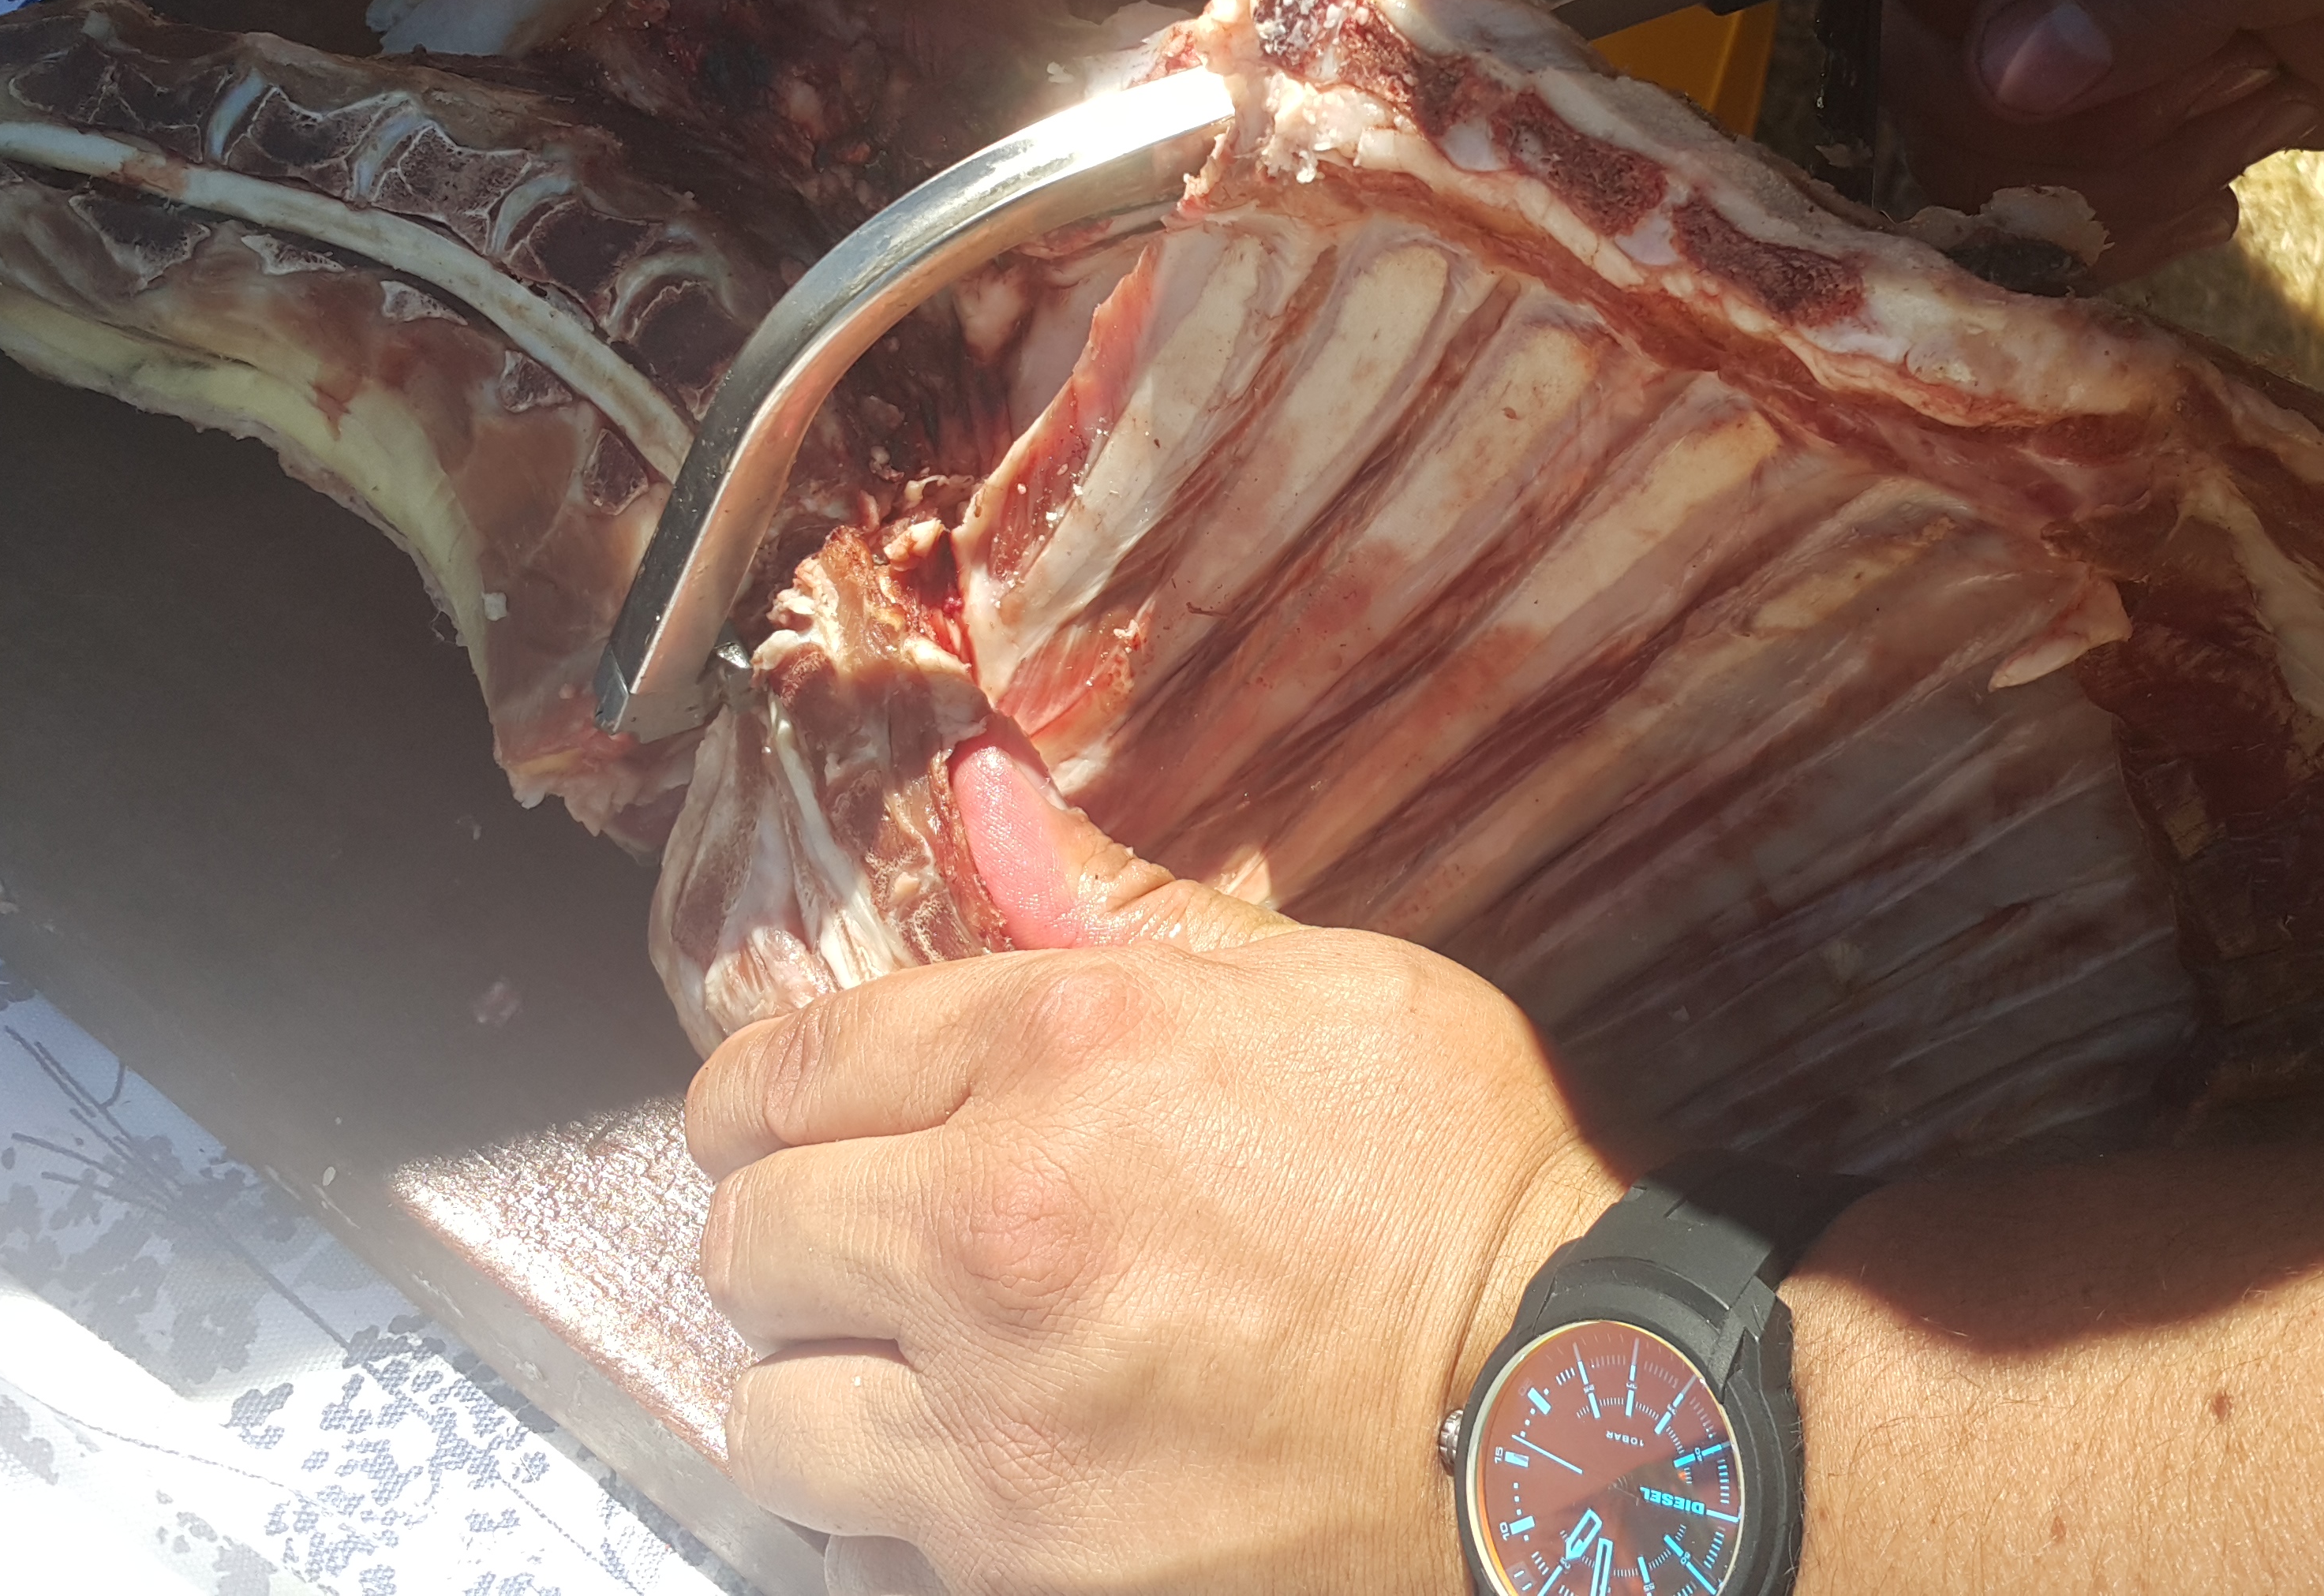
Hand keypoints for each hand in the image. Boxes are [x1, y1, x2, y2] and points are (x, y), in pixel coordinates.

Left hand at [688, 744, 1631, 1594]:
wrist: (1573, 1411)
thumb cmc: (1474, 1182)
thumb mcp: (1331, 985)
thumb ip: (1133, 906)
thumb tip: (989, 803)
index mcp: (1068, 1047)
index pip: (793, 1066)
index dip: (758, 1099)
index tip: (764, 1126)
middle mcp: (999, 1227)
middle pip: (750, 1239)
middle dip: (790, 1238)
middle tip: (854, 1250)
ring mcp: (1001, 1417)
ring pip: (769, 1413)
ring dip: (823, 1388)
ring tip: (899, 1378)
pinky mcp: (1025, 1566)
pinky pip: (860, 1549)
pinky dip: (893, 1523)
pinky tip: (971, 1485)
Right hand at [1808, 0, 2323, 274]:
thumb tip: (2008, 63)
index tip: (2020, 84)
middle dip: (2021, 102)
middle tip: (2194, 115)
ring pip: (1943, 90)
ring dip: (2078, 157)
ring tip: (2226, 124)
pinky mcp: (2058, 6)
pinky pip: (2007, 135)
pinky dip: (2100, 180)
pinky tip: (2209, 155)